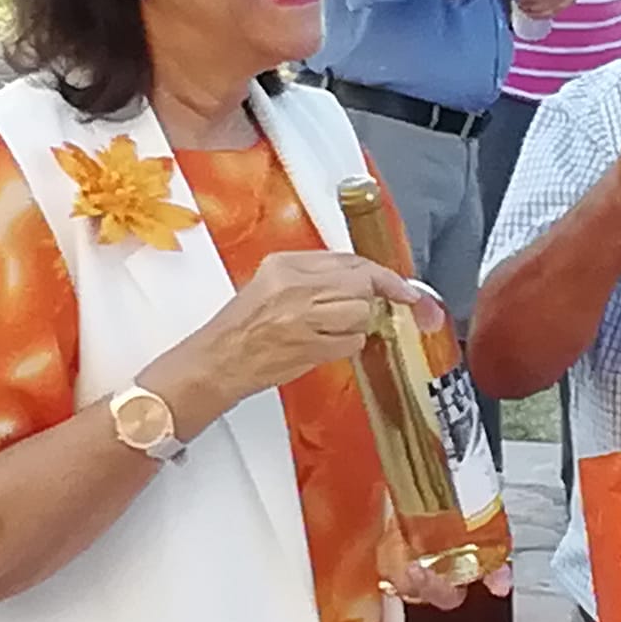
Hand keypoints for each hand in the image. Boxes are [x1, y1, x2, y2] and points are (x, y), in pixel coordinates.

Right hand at [183, 251, 442, 407]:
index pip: (349, 260)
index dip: (382, 275)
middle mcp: (296, 285)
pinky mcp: (309, 346)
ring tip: (332, 330)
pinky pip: (352, 342)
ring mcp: (303, 316)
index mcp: (286, 264)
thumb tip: (360, 279)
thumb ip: (314, 275)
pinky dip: (348, 345)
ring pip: (361, 312)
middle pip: (362, 284)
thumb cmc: (243, 327)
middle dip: (374, 300)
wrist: (218, 361)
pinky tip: (326, 346)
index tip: (402, 287)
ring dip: (358, 325)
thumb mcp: (271, 283)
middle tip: (370, 311)